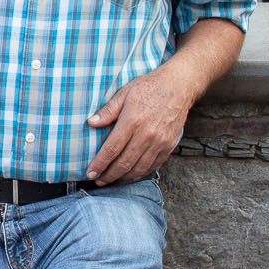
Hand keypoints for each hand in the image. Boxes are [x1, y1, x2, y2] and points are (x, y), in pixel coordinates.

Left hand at [86, 64, 194, 184]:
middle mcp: (146, 135)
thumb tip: (91, 123)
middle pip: (124, 163)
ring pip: (139, 168)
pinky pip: (153, 165)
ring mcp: (159, 142)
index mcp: (132, 121)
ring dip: (124, 178)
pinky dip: (140, 173)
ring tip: (112, 180)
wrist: (178, 86)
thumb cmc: (149, 88)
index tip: (90, 173)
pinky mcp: (169, 146)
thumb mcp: (124, 93)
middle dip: (109, 175)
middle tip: (98, 181)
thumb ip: (108, 111)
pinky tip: (131, 175)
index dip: (100, 164)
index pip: (112, 149)